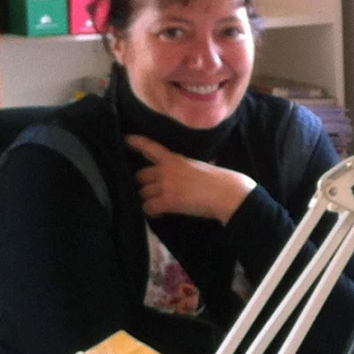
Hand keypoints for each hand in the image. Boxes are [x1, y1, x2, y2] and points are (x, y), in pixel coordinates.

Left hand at [130, 134, 254, 222]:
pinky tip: (159, 215)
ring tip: (157, 205)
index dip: (137, 143)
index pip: (151, 147)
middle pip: (140, 176)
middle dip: (143, 184)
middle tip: (151, 191)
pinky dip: (152, 212)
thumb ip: (188, 168)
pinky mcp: (168, 201)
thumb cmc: (221, 180)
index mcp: (175, 158)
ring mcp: (165, 185)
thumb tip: (192, 172)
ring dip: (147, 200)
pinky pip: (148, 207)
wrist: (227, 193)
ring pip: (142, 193)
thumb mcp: (201, 166)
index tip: (126, 139)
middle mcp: (166, 170)